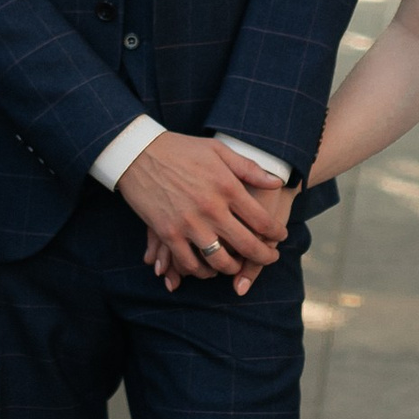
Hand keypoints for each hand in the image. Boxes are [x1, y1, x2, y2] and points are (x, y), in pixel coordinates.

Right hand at [118, 135, 293, 289]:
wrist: (137, 152)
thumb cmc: (180, 149)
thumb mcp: (217, 150)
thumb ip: (248, 168)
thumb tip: (276, 182)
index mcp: (227, 187)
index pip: (261, 220)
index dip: (276, 232)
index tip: (280, 236)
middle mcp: (211, 208)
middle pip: (246, 245)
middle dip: (263, 256)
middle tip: (270, 257)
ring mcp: (189, 223)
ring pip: (219, 260)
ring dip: (232, 267)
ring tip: (238, 265)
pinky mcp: (168, 233)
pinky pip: (189, 262)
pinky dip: (201, 270)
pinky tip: (208, 268)